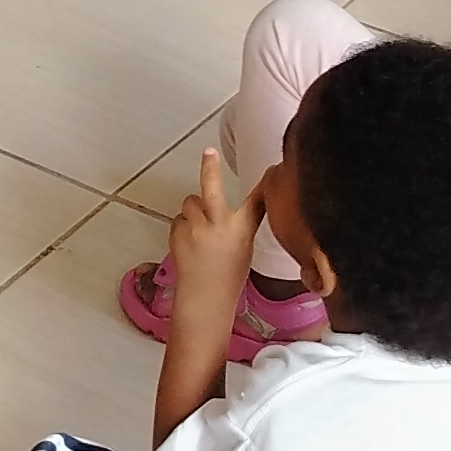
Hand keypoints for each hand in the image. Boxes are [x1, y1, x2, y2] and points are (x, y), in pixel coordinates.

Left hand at [162, 148, 254, 327]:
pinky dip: (183, 226)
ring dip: (194, 211)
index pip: (257, 202)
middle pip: (212, 188)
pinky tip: (189, 244)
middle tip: (209, 153)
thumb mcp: (244, 250)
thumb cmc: (228, 277)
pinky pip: (179, 219)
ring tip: (199, 232)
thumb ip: (239, 227)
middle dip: (210, 168)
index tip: (272, 172)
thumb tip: (231, 211)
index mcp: (241, 230)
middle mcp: (218, 224)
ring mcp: (195, 227)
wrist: (204, 297)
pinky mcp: (177, 232)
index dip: (264, 186)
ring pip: (190, 203)